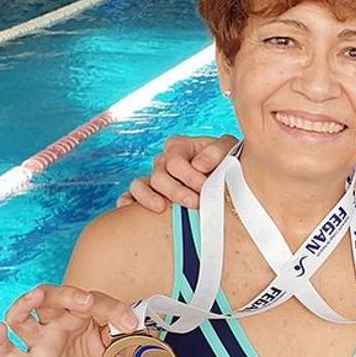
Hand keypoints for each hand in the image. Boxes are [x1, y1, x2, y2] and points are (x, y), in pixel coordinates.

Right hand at [0, 285, 139, 356]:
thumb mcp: (118, 351)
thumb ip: (130, 339)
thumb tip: (150, 331)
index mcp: (81, 314)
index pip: (93, 301)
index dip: (112, 309)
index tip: (130, 324)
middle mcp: (57, 322)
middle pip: (52, 297)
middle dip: (67, 293)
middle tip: (85, 301)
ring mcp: (40, 342)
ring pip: (22, 317)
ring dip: (24, 304)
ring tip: (35, 298)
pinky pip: (7, 351)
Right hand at [115, 134, 237, 211]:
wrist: (227, 181)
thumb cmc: (226, 163)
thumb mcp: (228, 150)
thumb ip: (216, 152)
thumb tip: (198, 165)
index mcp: (179, 147)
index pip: (175, 161)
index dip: (189, 176)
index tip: (204, 187)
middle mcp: (162, 161)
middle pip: (159, 176)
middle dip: (176, 191)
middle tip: (194, 203)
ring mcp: (153, 178)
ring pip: (139, 185)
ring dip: (149, 198)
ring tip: (162, 209)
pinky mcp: (148, 194)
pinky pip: (130, 196)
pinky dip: (127, 202)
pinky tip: (129, 210)